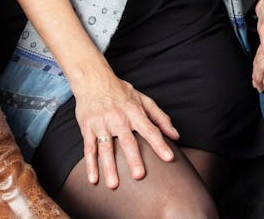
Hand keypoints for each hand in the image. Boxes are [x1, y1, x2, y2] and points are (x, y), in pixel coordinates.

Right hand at [74, 73, 179, 188]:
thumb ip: (160, 118)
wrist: (93, 79)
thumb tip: (175, 135)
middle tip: (139, 176)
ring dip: (109, 167)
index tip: (169, 158)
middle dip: (133, 159)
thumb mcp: (143, 100)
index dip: (160, 144)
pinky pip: (89, 148)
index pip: (151, 130)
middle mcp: (119, 118)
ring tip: (114, 185)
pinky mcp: (88, 127)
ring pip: (106, 148)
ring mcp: (102, 123)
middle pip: (127, 141)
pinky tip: (93, 179)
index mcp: (135, 112)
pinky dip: (90, 164)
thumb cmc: (121, 91)